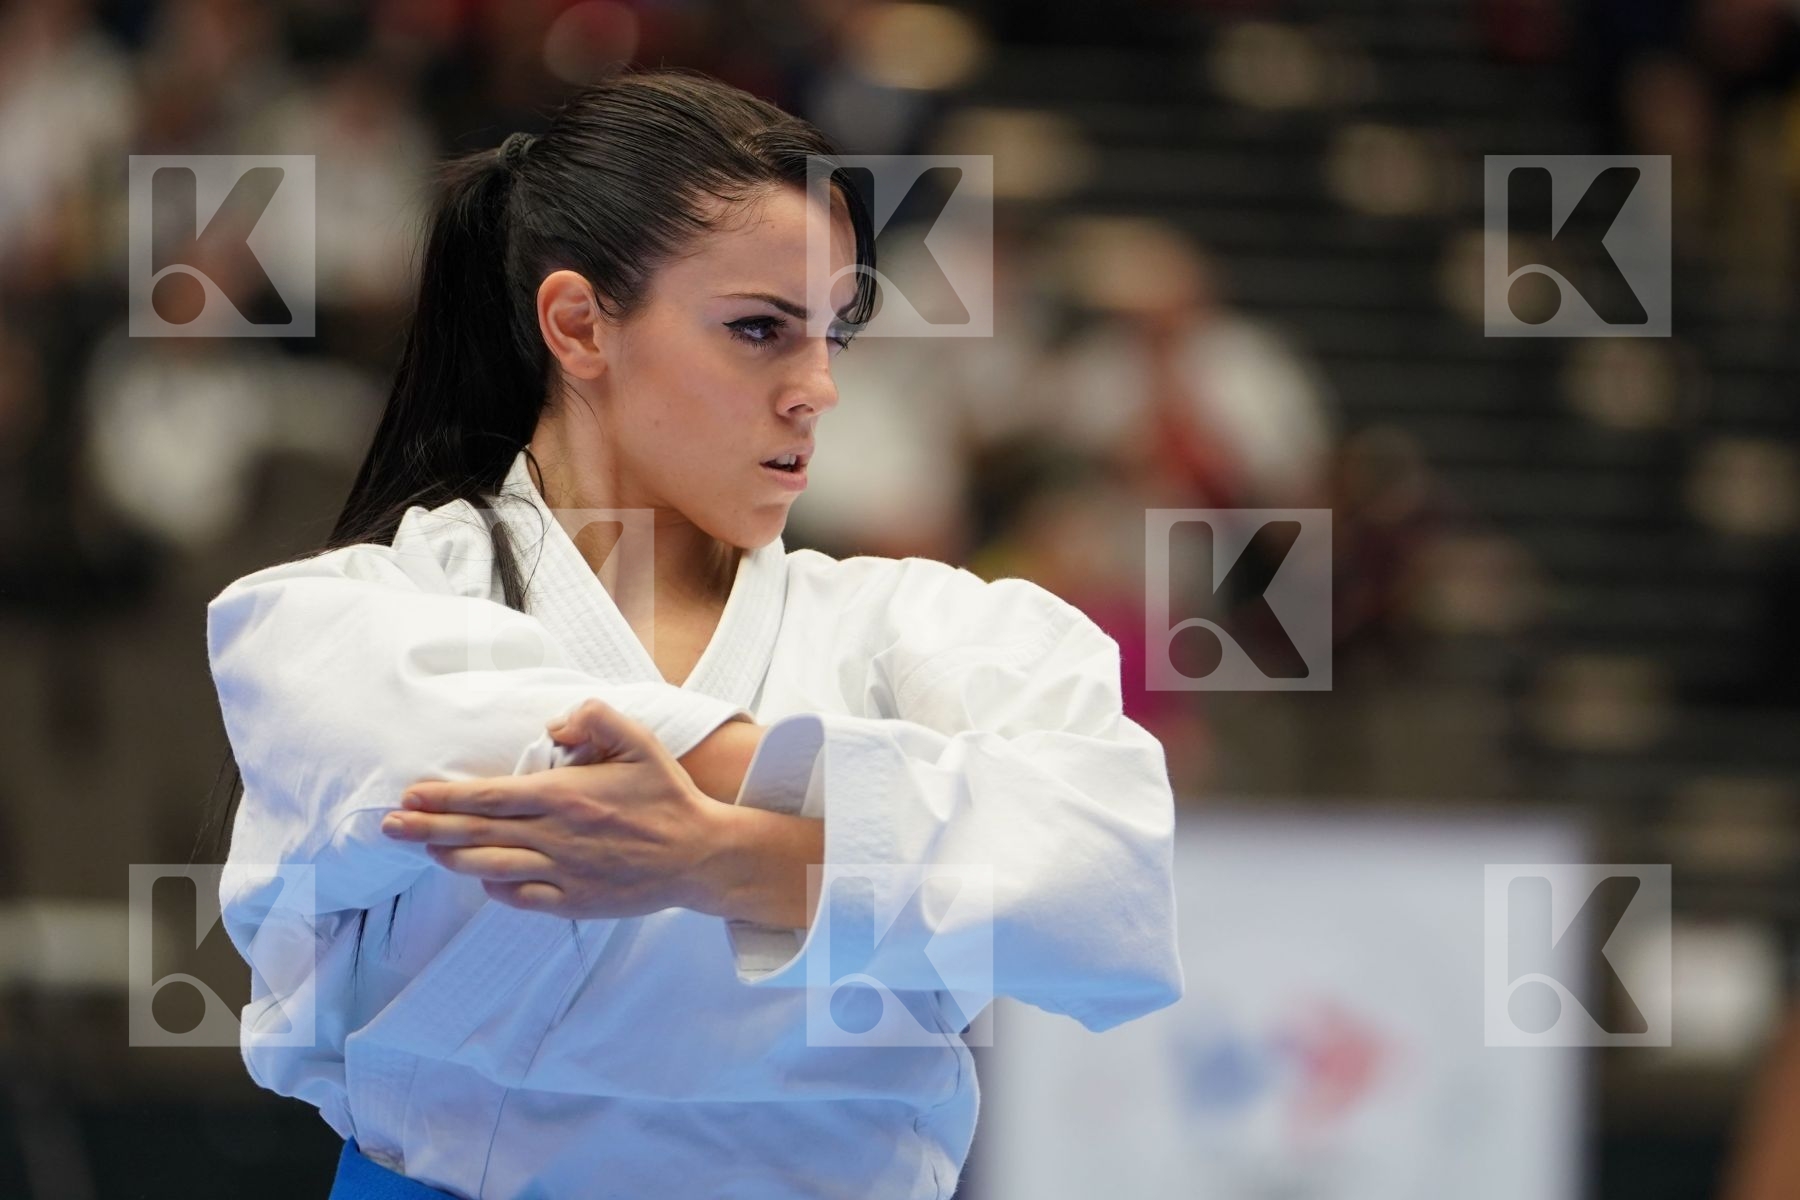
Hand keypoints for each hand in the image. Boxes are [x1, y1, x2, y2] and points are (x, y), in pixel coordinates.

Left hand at [379, 699, 732, 918]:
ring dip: (451, 857)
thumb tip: (555, 724)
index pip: (490, 796)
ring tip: (425, 848)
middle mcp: (557, 836)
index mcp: (566, 796)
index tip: (411, 794)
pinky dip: (493, 887)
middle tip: (390, 826)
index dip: (445, 797)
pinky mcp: (574, 900)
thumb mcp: (640, 741)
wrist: (700, 855)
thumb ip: (596, 718)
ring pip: (490, 867)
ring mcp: (563, 872)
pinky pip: (520, 897)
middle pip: (478, 833)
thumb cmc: (668, 796)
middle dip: (427, 829)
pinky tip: (479, 876)